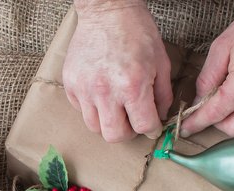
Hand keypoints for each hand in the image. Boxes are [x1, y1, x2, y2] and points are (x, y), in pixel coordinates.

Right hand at [63, 0, 172, 142]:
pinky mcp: (71, 84)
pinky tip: (100, 92)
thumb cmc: (136, 32)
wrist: (107, 10)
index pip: (143, 126)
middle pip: (114, 136)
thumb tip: (158, 117)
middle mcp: (106, 91)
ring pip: (94, 127)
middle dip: (127, 132)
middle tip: (131, 120)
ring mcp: (84, 89)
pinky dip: (92, 107)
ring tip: (115, 106)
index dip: (151, 128)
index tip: (151, 125)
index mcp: (132, 85)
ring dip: (108, 121)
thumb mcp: (161, 62)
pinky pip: (81, 110)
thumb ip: (162, 95)